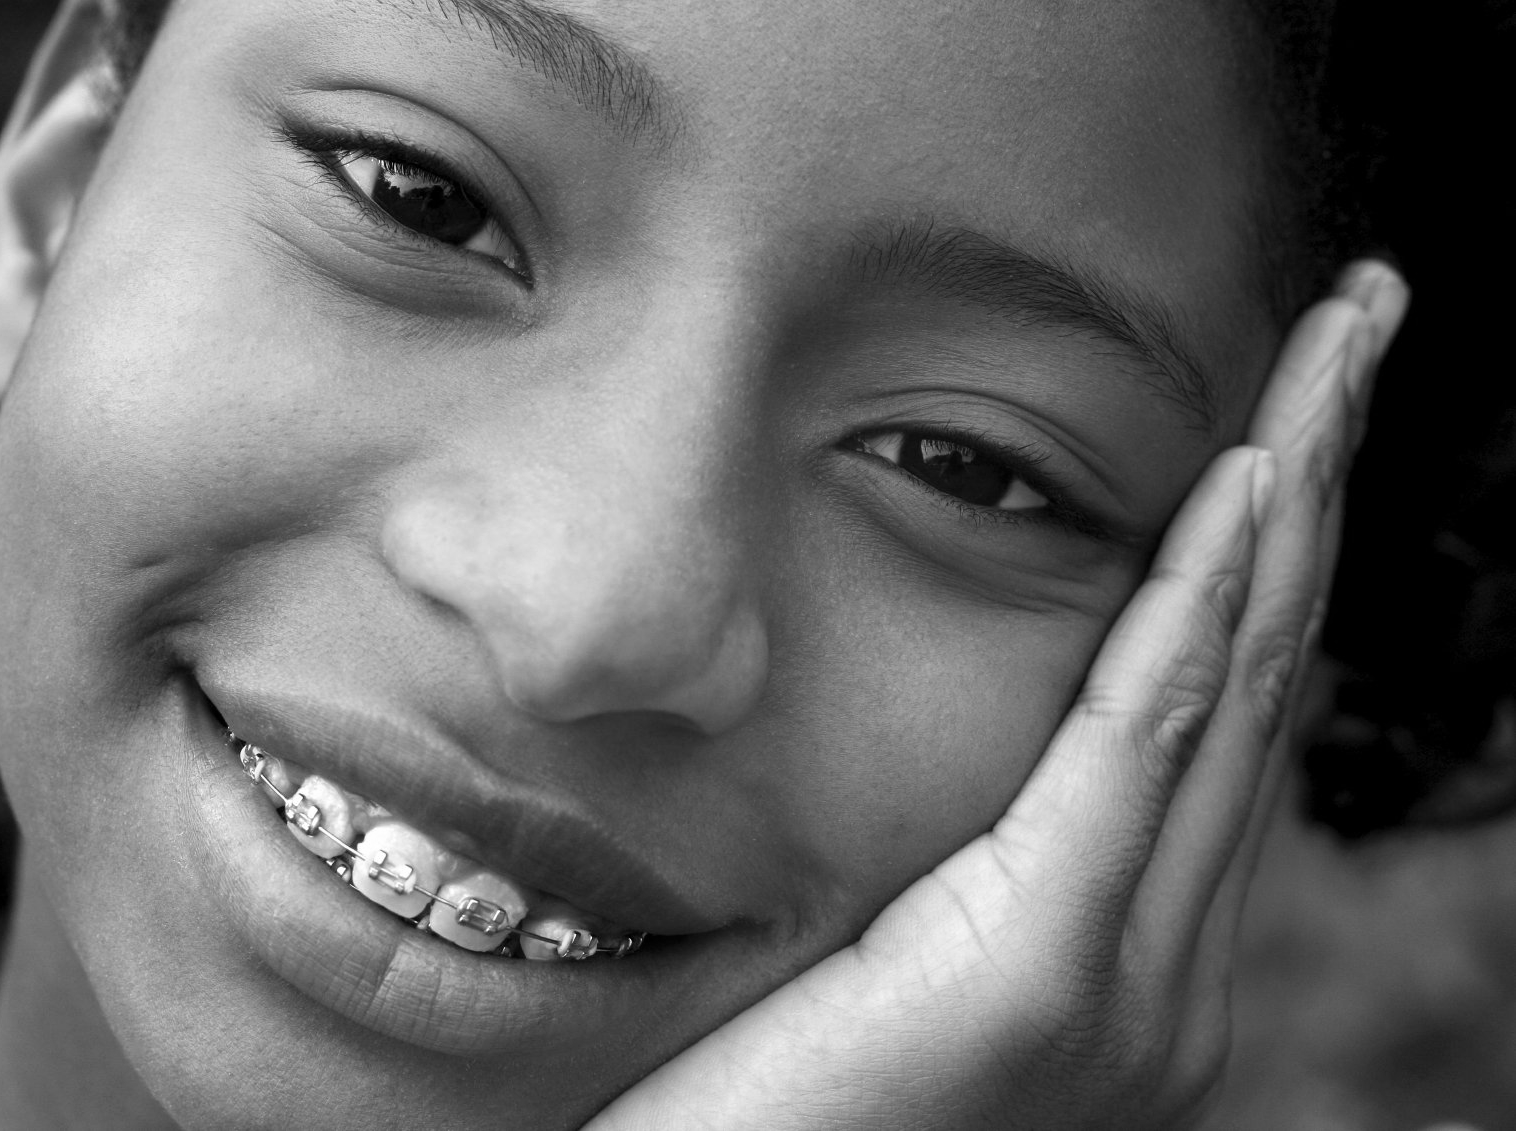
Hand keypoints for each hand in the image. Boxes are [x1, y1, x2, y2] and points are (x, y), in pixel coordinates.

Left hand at [586, 262, 1408, 1130]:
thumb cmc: (769, 1110)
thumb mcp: (890, 964)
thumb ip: (963, 868)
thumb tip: (984, 760)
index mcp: (1128, 953)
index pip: (1224, 707)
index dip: (1277, 545)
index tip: (1303, 406)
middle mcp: (1166, 967)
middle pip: (1262, 669)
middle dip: (1320, 479)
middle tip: (1364, 320)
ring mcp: (1124, 980)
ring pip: (1233, 681)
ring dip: (1292, 497)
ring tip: (1338, 347)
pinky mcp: (1038, 973)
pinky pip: (1141, 745)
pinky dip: (1202, 604)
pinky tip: (1244, 480)